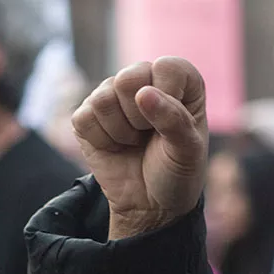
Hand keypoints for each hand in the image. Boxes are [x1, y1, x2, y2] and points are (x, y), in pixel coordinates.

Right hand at [72, 57, 208, 239]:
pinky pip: (84, 118)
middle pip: (128, 78)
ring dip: (122, 133)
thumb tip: (143, 93)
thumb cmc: (177, 173)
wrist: (151, 206)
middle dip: (140, 118)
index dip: (169, 98)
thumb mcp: (189, 152)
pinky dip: (103, 142)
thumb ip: (174, 120)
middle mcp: (144, 80)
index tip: (175, 126)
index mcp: (179, 81)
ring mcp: (112, 95)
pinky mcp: (87, 115)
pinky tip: (117, 148)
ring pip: (103, 99)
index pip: (167, 68)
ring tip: (135, 143)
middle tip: (150, 137)